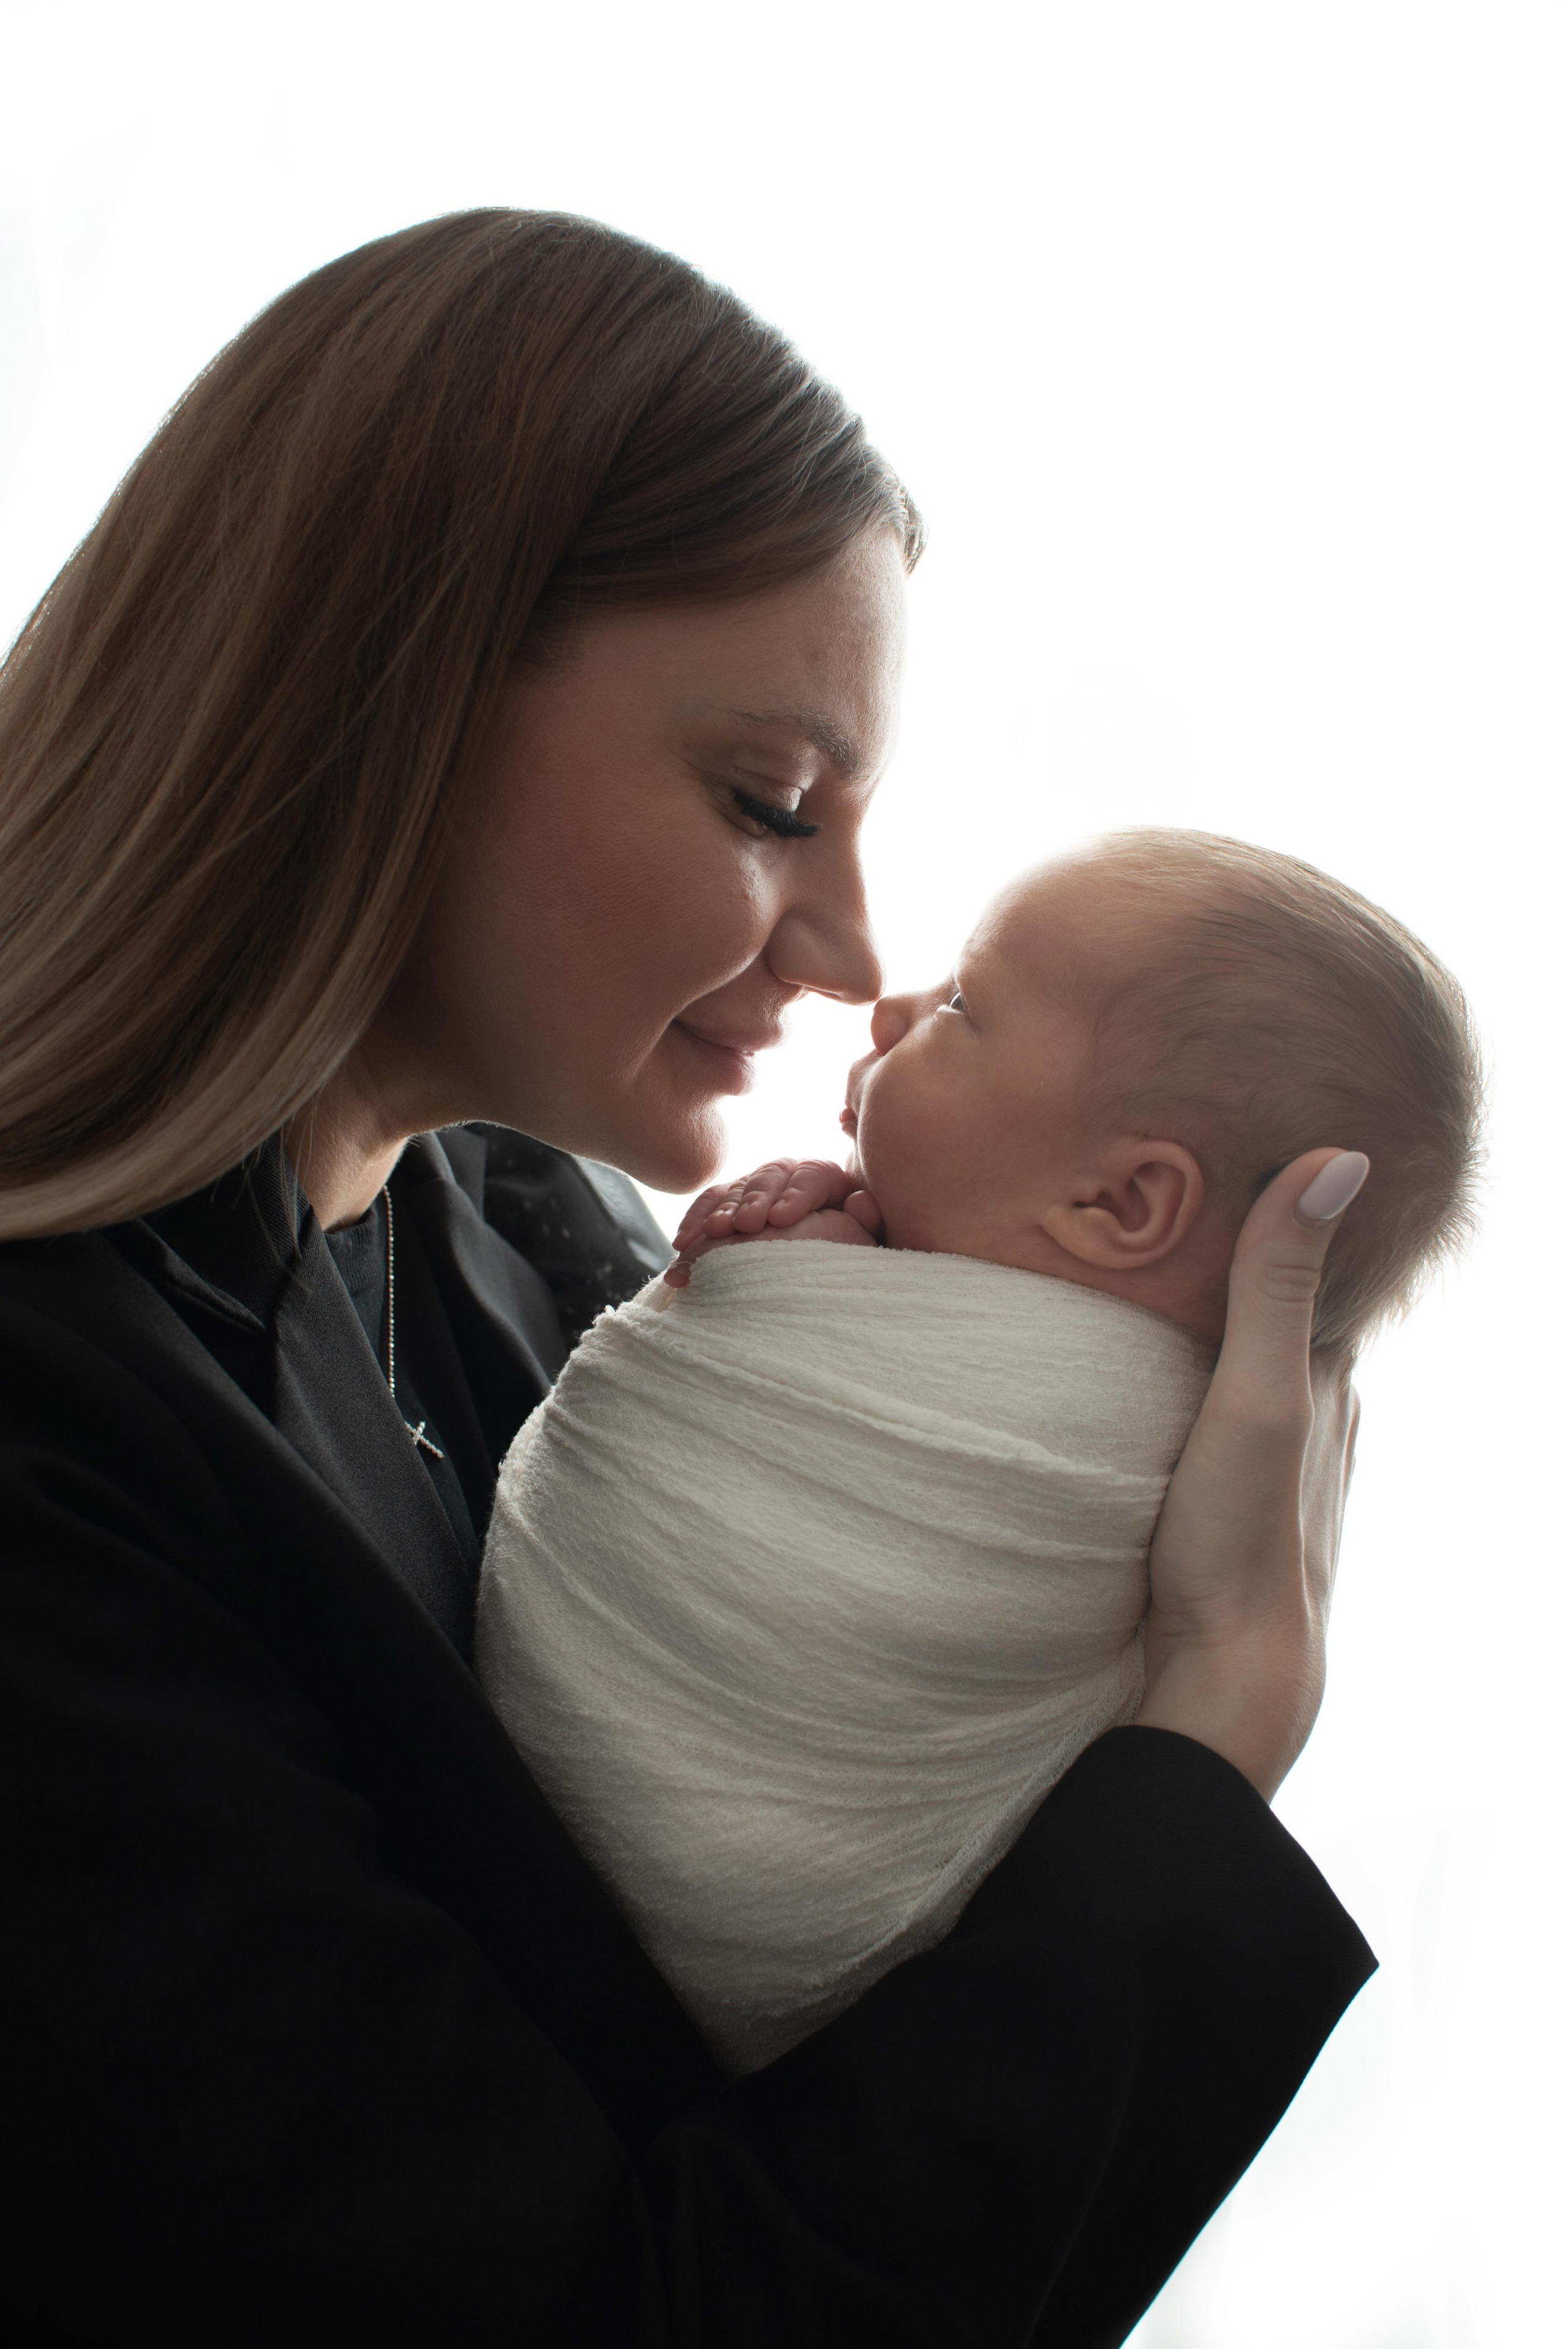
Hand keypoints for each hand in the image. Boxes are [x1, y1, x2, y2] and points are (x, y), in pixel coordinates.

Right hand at [665, 1159, 882, 1287]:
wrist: (828, 1258)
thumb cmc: (851, 1247)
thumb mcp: (868, 1233)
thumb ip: (868, 1217)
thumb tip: (862, 1201)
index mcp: (825, 1177)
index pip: (812, 1176)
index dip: (796, 1196)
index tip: (782, 1220)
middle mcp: (787, 1175)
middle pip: (769, 1178)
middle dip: (754, 1201)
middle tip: (744, 1226)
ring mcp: (755, 1187)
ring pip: (735, 1189)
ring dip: (720, 1212)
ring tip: (710, 1235)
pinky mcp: (729, 1204)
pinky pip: (708, 1206)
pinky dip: (694, 1222)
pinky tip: (684, 1244)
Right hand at [1136, 1148, 1367, 1801]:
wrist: (1219, 1680)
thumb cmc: (1241, 1538)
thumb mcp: (1257, 1393)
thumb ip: (1279, 1284)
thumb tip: (1338, 1158)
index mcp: (1328, 1384)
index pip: (1306, 1272)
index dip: (1269, 1213)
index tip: (1215, 1154)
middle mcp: (1310, 1421)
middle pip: (1269, 1320)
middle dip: (1225, 1266)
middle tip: (1151, 1203)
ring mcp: (1265, 1469)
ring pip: (1235, 1373)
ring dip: (1197, 1330)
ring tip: (1130, 1275)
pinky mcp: (1218, 1507)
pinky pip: (1199, 1419)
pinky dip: (1174, 1383)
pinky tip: (1129, 1379)